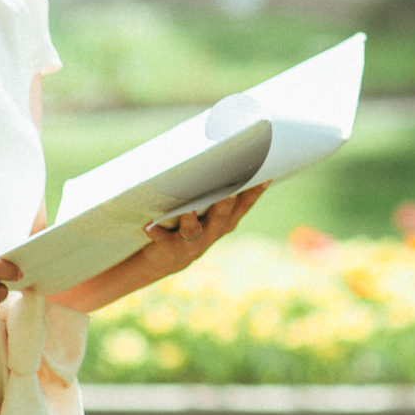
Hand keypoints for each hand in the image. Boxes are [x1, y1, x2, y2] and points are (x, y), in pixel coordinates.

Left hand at [137, 184, 267, 282]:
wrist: (167, 259)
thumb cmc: (191, 223)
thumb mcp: (209, 211)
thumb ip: (217, 191)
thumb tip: (223, 155)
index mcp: (226, 221)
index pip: (244, 205)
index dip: (255, 192)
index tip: (265, 175)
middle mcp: (213, 233)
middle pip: (222, 217)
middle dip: (225, 203)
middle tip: (229, 189)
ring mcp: (193, 244)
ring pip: (194, 231)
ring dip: (191, 221)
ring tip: (187, 210)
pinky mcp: (171, 250)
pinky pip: (163, 241)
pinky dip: (156, 233)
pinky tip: (149, 226)